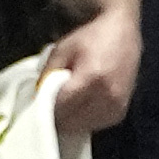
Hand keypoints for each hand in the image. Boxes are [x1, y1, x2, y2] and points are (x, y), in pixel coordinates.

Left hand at [39, 1, 140, 133]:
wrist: (122, 32)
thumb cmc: (90, 38)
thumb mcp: (62, 50)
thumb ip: (48, 74)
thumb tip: (37, 97)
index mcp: (92, 78)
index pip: (61, 107)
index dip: (45, 108)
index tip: (36, 104)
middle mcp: (107, 96)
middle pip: (72, 121)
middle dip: (57, 116)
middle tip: (50, 104)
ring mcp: (117, 106)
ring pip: (83, 127)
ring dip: (71, 120)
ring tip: (67, 102)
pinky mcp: (121, 112)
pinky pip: (96, 125)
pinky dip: (84, 120)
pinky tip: (80, 105)